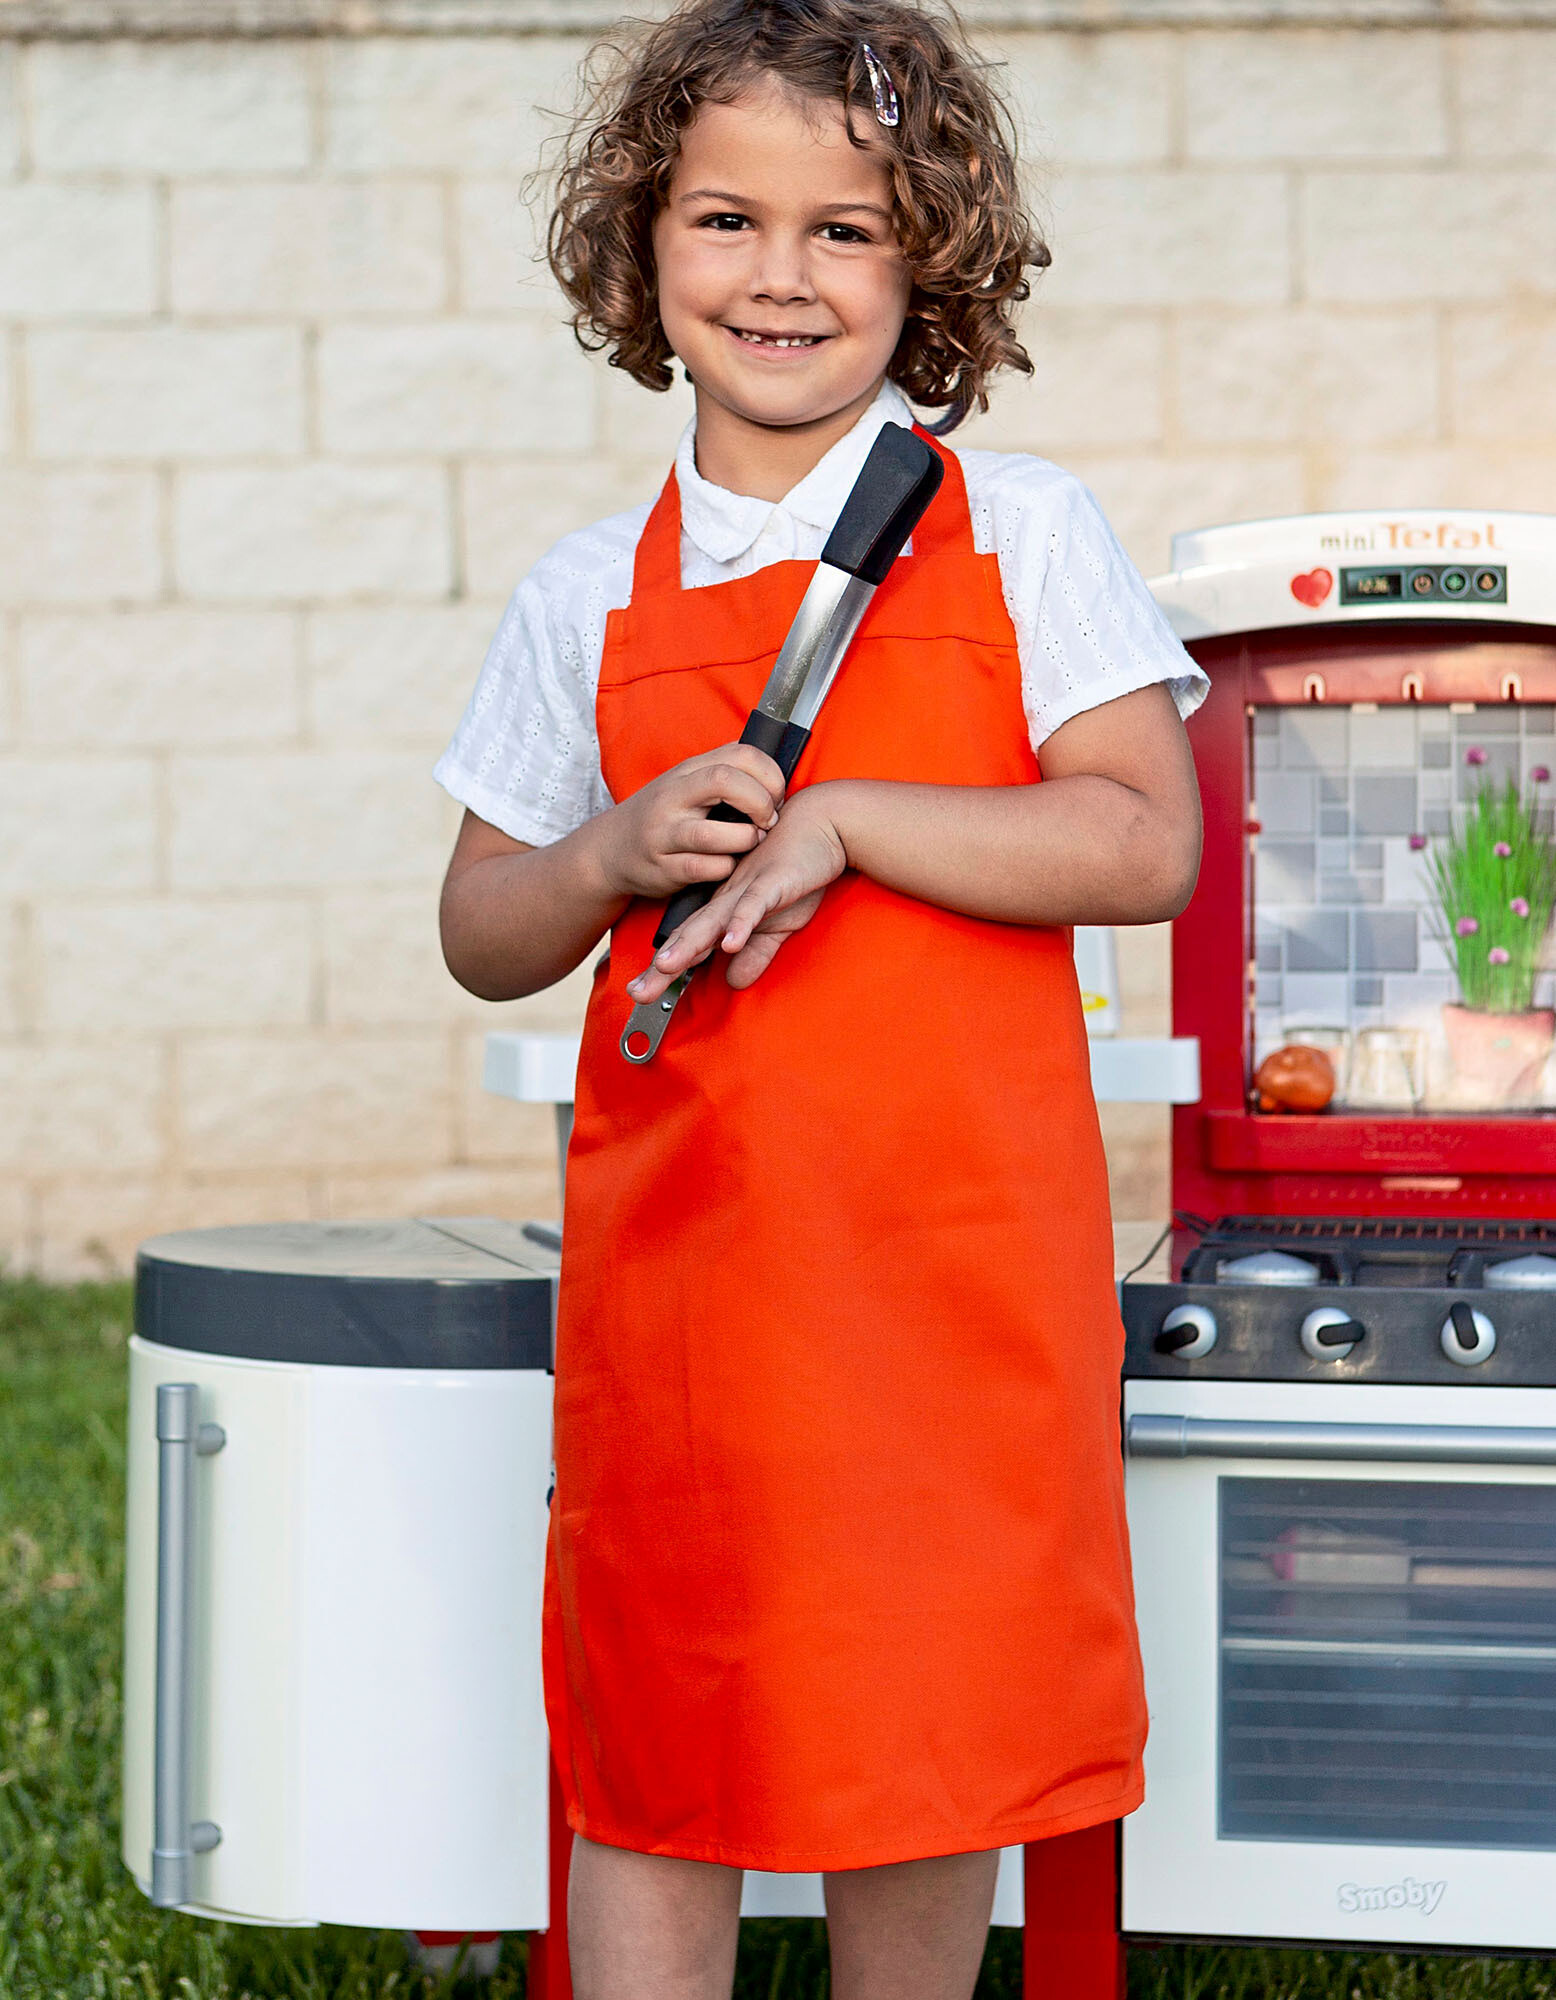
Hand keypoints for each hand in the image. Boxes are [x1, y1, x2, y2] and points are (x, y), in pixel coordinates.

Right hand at [590, 742, 784, 902]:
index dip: (770, 774)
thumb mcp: (686, 783)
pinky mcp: (663, 867)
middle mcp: (673, 797)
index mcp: (688, 771)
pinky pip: (705, 868)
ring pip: (714, 834)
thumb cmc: (662, 816)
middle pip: (725, 782)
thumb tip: (771, 772)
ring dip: (746, 840)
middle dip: (760, 802)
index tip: (777, 795)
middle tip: (769, 820)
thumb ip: (722, 773)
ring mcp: (665, 833)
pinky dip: (726, 867)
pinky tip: (728, 864)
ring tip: (752, 842)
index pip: (739, 755)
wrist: (610, 849)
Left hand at [626, 787, 847, 998]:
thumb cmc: (798, 870)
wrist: (822, 822)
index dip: (664, 969)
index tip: (640, 991)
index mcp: (725, 908)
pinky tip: (730, 943)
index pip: (690, 943)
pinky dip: (742, 924)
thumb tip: (734, 982)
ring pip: (713, 920)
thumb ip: (755, 953)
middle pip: (690, 935)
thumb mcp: (778, 923)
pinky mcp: (773, 882)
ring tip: (665, 967)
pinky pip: (754, 905)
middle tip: (637, 991)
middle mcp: (727, 899)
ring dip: (690, 944)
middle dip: (663, 966)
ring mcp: (747, 889)